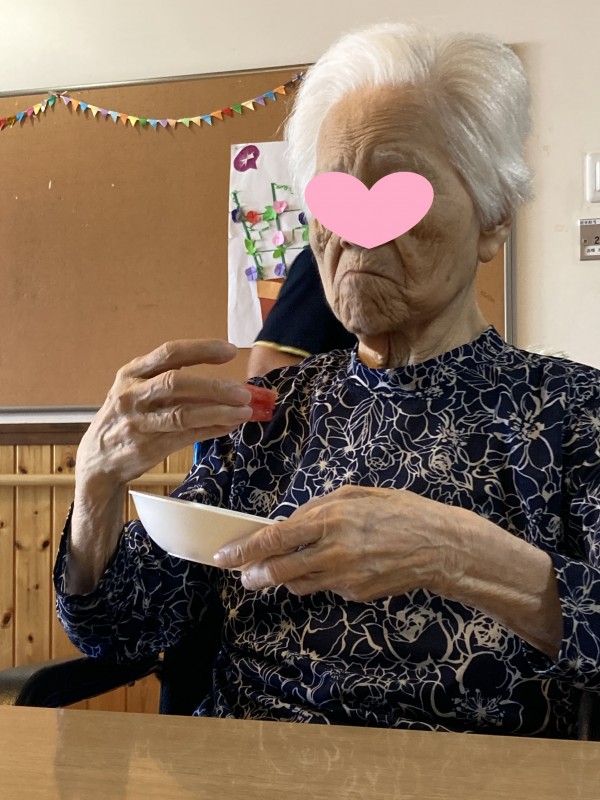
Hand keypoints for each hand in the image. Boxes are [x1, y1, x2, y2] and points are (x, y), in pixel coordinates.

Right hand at [76, 339, 259, 488]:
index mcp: (132, 373)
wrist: (98, 459)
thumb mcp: (137, 390)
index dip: (202, 350)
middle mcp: (132, 395)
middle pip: (177, 383)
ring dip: (218, 412)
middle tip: (243, 391)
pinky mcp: (147, 447)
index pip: (170, 353)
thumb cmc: (126, 417)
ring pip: (183, 414)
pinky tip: (229, 425)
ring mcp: (138, 423)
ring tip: (244, 411)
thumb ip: (170, 381)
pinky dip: (211, 430)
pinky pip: (186, 436)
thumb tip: (222, 382)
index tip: (230, 350)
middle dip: (214, 386)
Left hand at [215, 485, 460, 600]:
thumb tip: (290, 521)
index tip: (225, 556)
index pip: (276, 538)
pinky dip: (318, 579)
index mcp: (331, 519)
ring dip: (284, 579)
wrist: (440, 547)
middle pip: (279, 571)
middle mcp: (334, 551)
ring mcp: (346, 578)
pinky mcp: (356, 594)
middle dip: (255, 575)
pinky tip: (327, 567)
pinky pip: (326, 588)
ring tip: (278, 571)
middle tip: (244, 575)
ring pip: (298, 585)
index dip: (246, 550)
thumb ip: (319, 507)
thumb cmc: (399, 511)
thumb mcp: (356, 494)